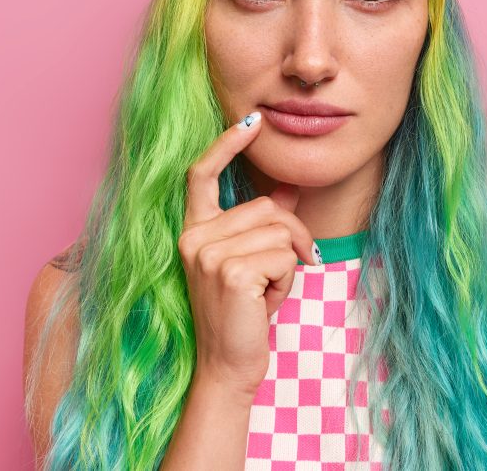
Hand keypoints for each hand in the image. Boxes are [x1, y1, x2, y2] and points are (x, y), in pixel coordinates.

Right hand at [177, 110, 320, 395]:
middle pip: (265, 206)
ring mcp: (208, 253)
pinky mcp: (230, 271)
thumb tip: (287, 190)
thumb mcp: (251, 262)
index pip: (202, 173)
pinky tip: (268, 301)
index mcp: (193, 231)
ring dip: (290, 261)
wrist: (227, 367)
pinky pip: (284, 254)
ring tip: (269, 291)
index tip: (251, 118)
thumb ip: (262, 224)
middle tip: (292, 268)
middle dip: (293, 234)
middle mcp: (193, 237)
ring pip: (280, 229)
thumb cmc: (242, 316)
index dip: (226, 143)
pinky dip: (289, 278)